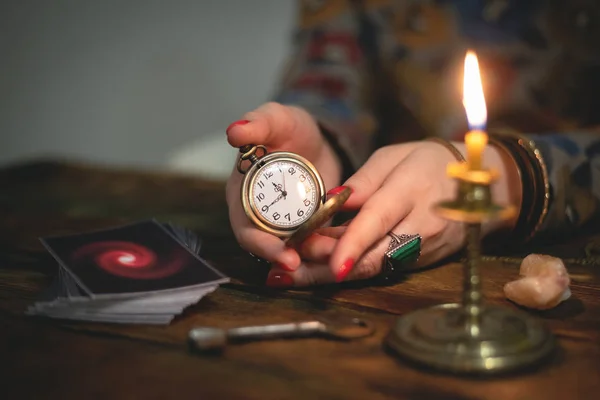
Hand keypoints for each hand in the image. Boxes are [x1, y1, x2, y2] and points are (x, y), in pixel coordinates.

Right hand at [225, 102, 342, 269]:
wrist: (316, 141)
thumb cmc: (289, 129)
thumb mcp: (276, 120)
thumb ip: (257, 124)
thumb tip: (234, 130)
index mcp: (243, 195)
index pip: (246, 229)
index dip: (262, 244)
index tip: (284, 254)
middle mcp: (258, 217)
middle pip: (269, 248)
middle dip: (289, 259)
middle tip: (311, 266)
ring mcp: (283, 226)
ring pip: (294, 250)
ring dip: (312, 258)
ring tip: (335, 258)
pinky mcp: (305, 230)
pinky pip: (313, 246)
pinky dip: (326, 250)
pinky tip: (344, 252)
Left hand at [265, 140, 521, 286]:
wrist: (478, 184)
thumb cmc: (429, 163)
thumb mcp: (395, 157)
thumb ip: (363, 181)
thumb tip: (331, 202)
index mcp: (411, 191)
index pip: (378, 220)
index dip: (353, 244)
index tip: (333, 265)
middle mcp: (421, 226)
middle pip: (373, 256)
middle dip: (327, 270)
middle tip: (286, 274)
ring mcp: (424, 249)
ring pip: (375, 268)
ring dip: (332, 274)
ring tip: (292, 274)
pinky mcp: (422, 261)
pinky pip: (382, 267)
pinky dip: (352, 269)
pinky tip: (320, 268)